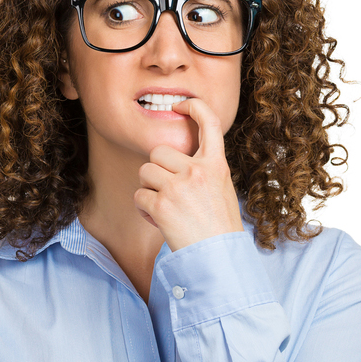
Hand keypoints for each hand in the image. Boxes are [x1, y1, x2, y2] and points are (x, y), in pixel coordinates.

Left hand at [133, 98, 243, 250]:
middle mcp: (197, 171)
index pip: (209, 123)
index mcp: (216, 165)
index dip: (194, 106)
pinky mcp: (160, 205)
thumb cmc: (219, 227)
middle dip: (157, 169)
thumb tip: (180, 158)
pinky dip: (144, 209)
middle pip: (158, 151)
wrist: (218, 258)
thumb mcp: (222, 190)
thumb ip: (204, 170)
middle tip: (168, 191)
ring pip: (145, 171)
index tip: (182, 103)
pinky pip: (138, 195)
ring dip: (148, 188)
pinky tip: (160, 221)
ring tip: (165, 207)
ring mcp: (177, 187)